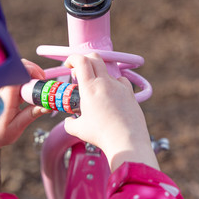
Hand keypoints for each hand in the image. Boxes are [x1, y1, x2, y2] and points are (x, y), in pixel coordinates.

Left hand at [0, 59, 50, 167]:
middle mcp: (0, 88)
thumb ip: (32, 114)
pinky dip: (23, 76)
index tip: (41, 80)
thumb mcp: (18, 126)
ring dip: (28, 72)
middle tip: (42, 80)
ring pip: (14, 68)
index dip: (32, 72)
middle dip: (32, 69)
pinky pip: (12, 75)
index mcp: (6, 97)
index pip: (18, 74)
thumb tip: (48, 106)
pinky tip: (28, 87)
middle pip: (17, 66)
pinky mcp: (0, 87)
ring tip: (37, 82)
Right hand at [64, 53, 159, 171]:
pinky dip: (112, 84)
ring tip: (94, 90)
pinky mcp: (129, 93)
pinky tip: (110, 96)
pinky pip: (120, 81)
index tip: (68, 67)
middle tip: (78, 74)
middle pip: (95, 57)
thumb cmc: (101, 135)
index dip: (72, 59)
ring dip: (97, 75)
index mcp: (90, 88)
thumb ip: (69, 123)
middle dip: (84, 60)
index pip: (81, 60)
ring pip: (107, 70)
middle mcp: (105, 83)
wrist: (127, 141)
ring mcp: (119, 86)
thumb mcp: (78, 129)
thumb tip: (69, 121)